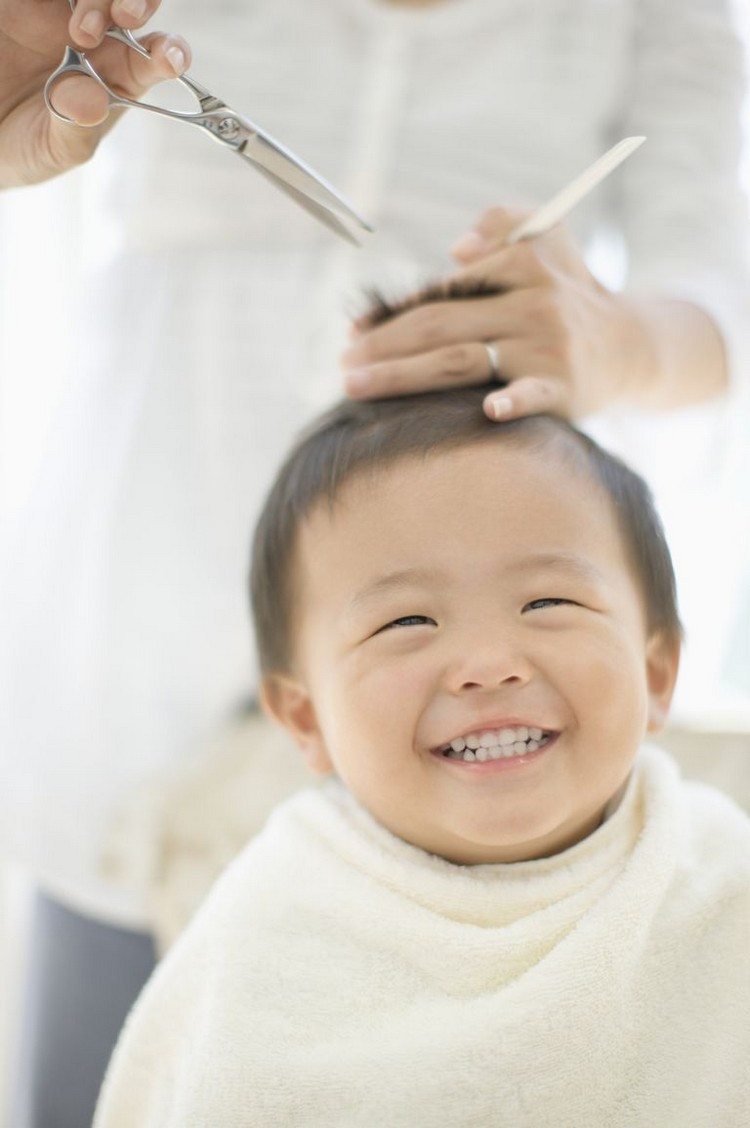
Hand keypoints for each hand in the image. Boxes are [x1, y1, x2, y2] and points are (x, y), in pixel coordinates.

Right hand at [0, 0, 190, 187]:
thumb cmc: (22, 147)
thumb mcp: (53, 150)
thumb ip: (75, 128)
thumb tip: (93, 102)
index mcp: (118, 77)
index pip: (156, 56)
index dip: (171, 51)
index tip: (170, 57)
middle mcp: (98, 39)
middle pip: (135, 4)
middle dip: (140, 3)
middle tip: (126, 17)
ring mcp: (61, 13)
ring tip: (83, 30)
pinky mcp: (27, 1)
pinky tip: (63, 7)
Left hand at [342, 206, 655, 421]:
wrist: (629, 344)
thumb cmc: (569, 290)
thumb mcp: (549, 234)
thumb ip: (503, 222)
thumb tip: (458, 249)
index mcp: (521, 264)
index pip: (442, 292)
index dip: (392, 313)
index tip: (353, 336)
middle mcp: (533, 303)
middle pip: (441, 326)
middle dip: (383, 346)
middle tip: (342, 366)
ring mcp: (548, 348)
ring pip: (461, 362)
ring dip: (403, 376)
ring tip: (356, 389)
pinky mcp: (565, 388)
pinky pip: (534, 396)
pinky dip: (514, 403)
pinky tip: (488, 412)